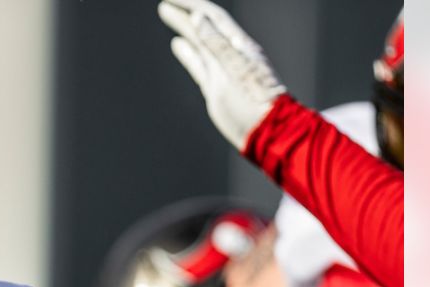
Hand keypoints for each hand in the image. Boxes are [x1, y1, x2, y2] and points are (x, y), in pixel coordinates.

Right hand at [158, 0, 285, 149]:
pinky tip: (178, 45)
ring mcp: (222, 70)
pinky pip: (199, 64)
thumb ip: (215, 43)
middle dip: (185, 13)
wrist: (264, 131)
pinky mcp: (215, 87)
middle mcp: (230, 54)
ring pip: (199, 43)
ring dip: (184, 28)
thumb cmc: (254, 100)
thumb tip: (198, 18)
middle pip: (204, 26)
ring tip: (168, 15)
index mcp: (238, 46)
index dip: (192, 4)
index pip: (212, 17)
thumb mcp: (233, 68)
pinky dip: (187, 53)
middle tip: (165, 3)